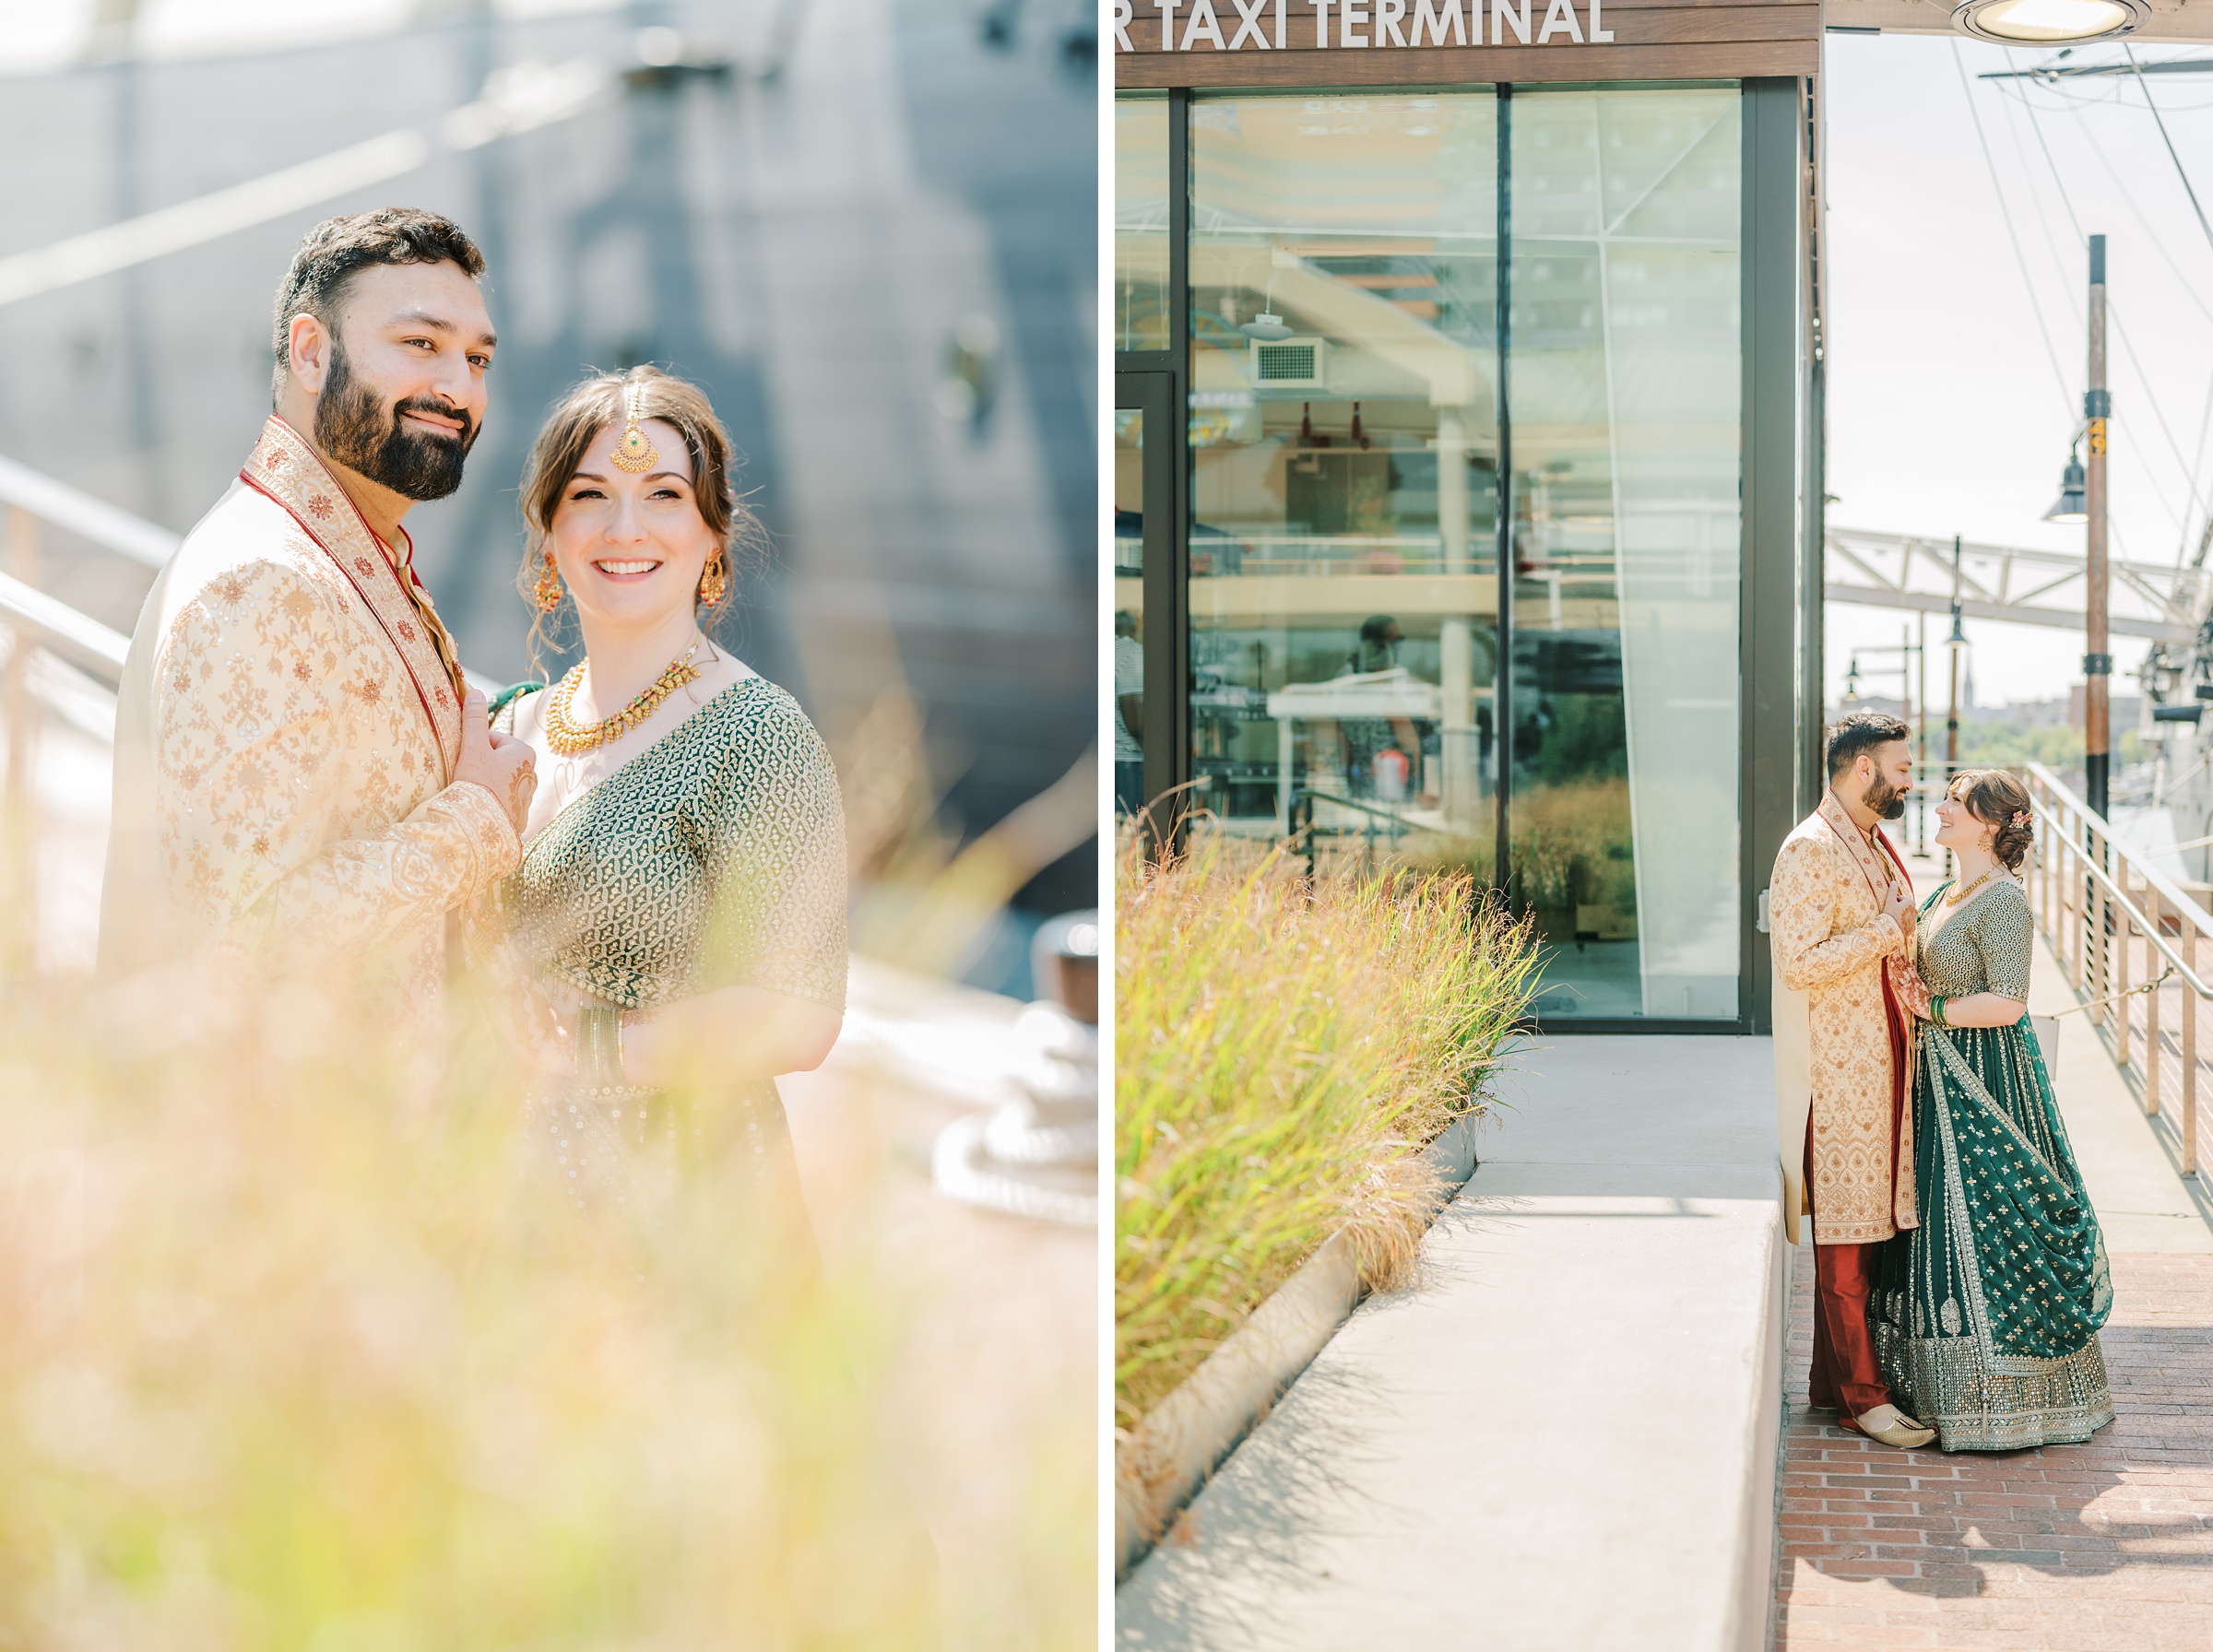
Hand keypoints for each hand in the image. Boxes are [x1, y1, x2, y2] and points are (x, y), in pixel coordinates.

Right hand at [453, 688, 536, 835]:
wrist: (483, 826)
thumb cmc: (478, 783)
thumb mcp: (473, 747)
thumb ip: (474, 719)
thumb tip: (476, 691)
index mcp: (524, 751)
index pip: (493, 739)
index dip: (474, 746)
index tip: (464, 757)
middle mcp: (532, 771)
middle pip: (496, 759)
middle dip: (480, 764)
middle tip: (466, 775)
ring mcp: (527, 794)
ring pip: (498, 779)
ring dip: (484, 781)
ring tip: (472, 791)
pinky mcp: (521, 813)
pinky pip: (501, 798)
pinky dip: (490, 798)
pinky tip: (480, 804)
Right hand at [1883, 878, 1912, 934]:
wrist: (1891, 929)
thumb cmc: (1891, 913)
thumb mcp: (1890, 901)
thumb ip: (1893, 891)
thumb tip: (1894, 882)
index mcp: (1911, 902)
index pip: (1901, 898)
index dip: (1894, 901)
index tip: (1891, 906)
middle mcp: (1915, 910)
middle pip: (1904, 906)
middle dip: (1899, 908)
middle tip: (1892, 912)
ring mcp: (1914, 919)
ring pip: (1905, 914)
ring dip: (1900, 915)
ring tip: (1894, 919)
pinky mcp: (1912, 927)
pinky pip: (1906, 923)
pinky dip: (1902, 923)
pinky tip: (1897, 925)